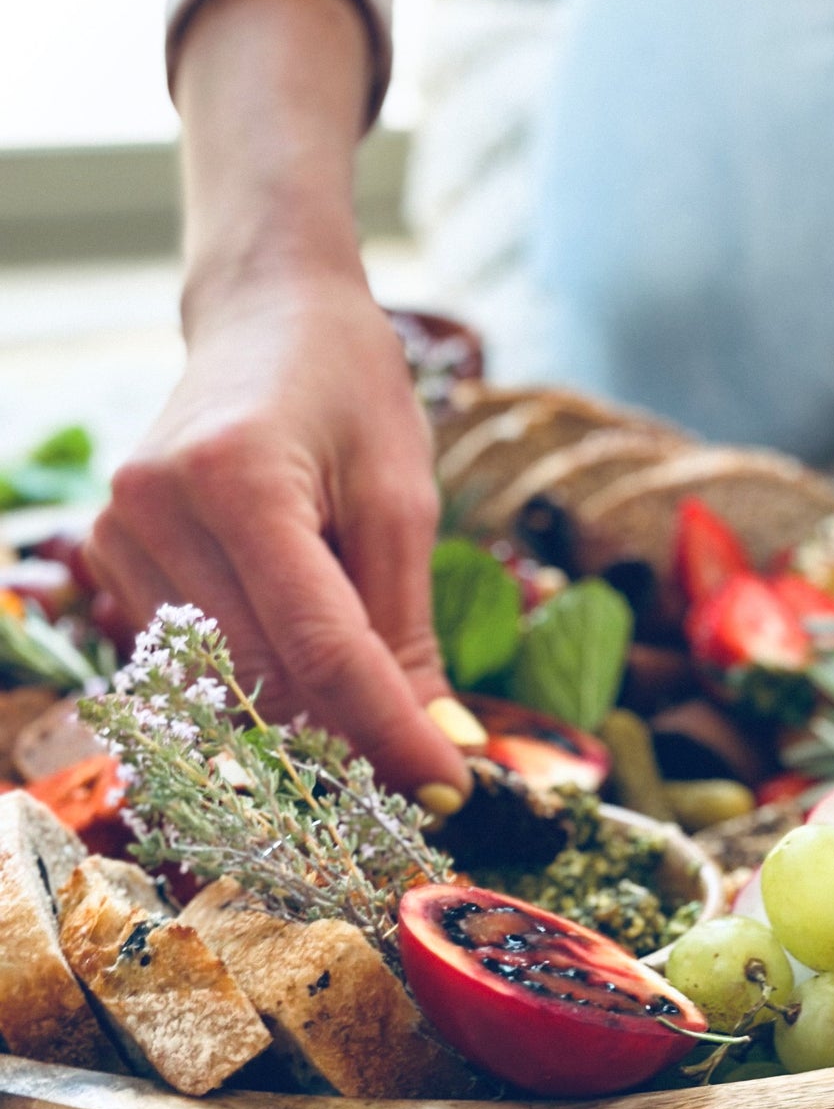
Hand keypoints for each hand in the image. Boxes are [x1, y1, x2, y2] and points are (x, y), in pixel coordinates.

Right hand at [88, 270, 469, 800]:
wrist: (267, 316)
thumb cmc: (350, 389)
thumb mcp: (402, 496)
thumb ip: (407, 628)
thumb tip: (442, 747)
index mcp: (238, 479)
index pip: (319, 646)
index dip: (387, 732)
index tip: (448, 792)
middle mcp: (156, 509)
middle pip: (265, 678)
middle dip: (352, 735)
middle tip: (429, 767)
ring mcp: (118, 536)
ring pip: (225, 684)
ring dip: (304, 713)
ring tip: (374, 697)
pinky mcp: (110, 557)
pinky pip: (194, 659)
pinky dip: (261, 678)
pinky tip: (306, 652)